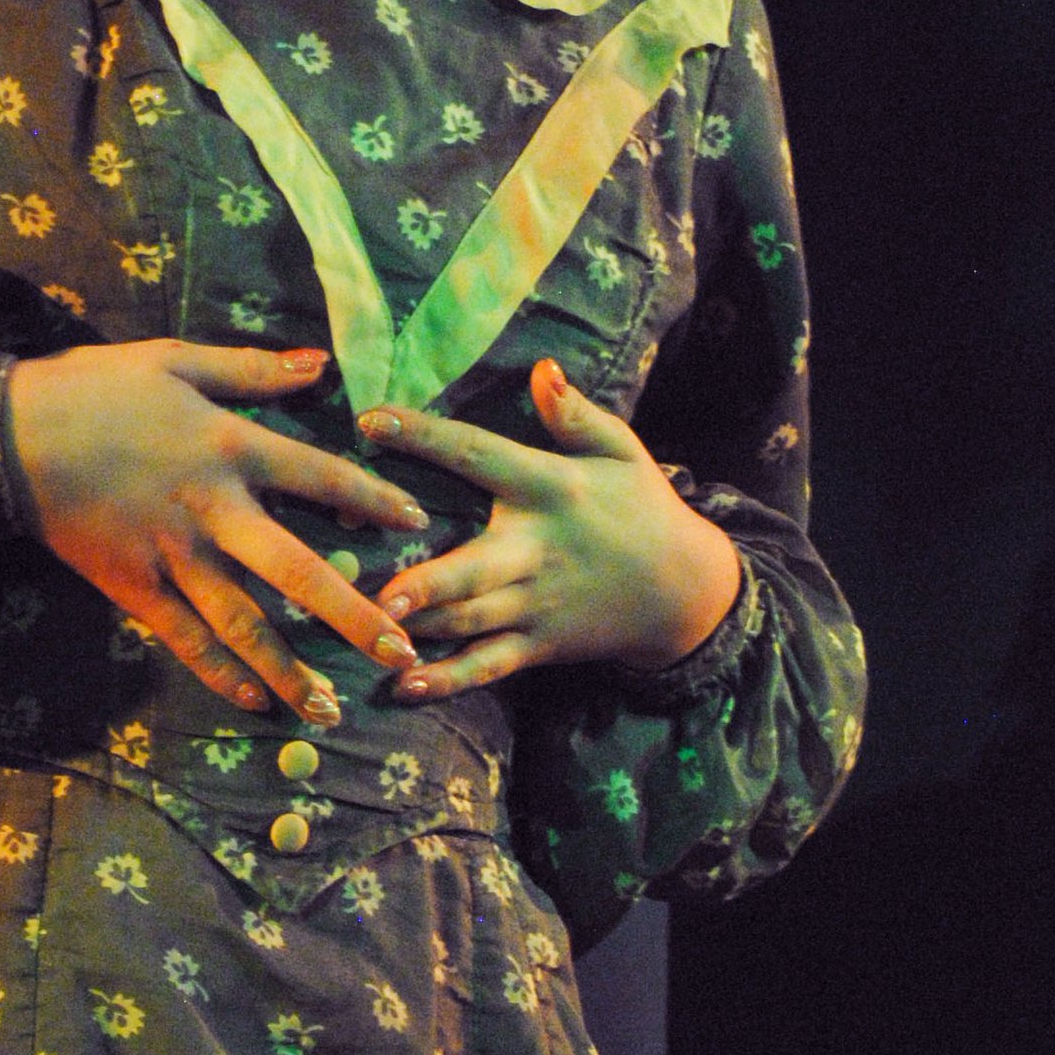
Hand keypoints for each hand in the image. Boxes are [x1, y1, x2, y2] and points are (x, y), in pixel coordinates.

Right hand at [8, 339, 428, 718]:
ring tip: (328, 707)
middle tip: (399, 651)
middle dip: (351, 614)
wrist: (4, 434)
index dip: (374, 499)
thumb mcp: (174, 360)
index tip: (419, 524)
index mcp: (230, 448)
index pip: (320, 477)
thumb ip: (250, 369)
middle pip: (296, 570)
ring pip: (243, 622)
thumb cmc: (92, 389)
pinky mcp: (133, 588)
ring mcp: (171, 557)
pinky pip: (184, 639)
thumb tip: (318, 364)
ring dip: (289, 667)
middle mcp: (211, 511)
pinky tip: (253, 702)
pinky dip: (219, 672)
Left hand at [356, 355, 742, 697]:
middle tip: (372, 591)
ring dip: (420, 629)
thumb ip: (576, 414)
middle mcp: (536, 549)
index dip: (425, 437)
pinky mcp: (539, 644)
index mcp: (549, 488)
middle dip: (425, 583)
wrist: (686, 592)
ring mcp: (536, 604)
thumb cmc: (642, 509)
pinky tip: (406, 687)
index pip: (478, 456)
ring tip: (368, 633)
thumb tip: (542, 367)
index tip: (371, 421)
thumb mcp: (622, 451)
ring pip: (470, 621)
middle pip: (472, 567)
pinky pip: (489, 665)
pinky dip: (449, 680)